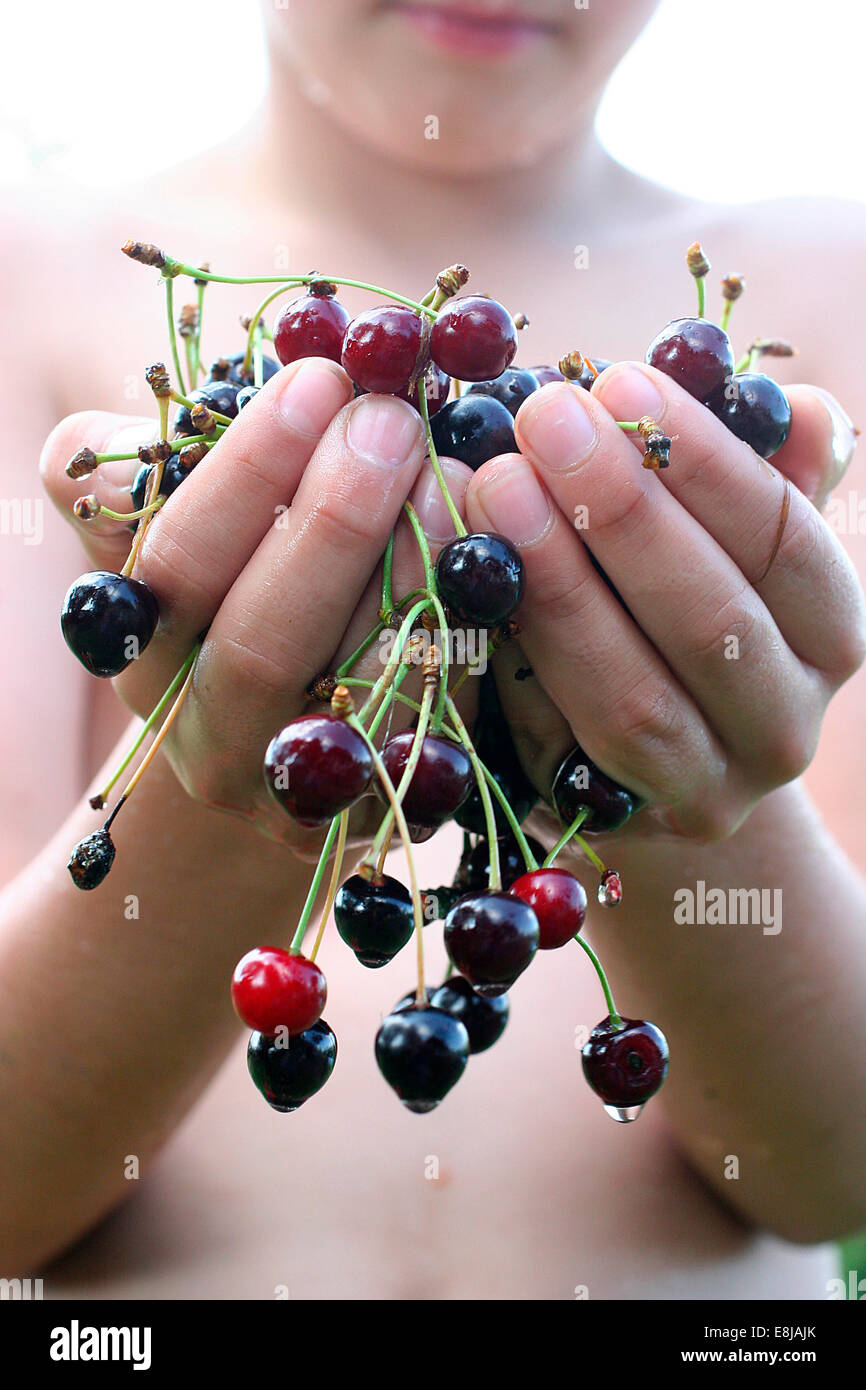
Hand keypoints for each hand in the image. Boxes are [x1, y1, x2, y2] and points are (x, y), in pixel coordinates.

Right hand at [41, 360, 473, 850]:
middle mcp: (206, 737)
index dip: (247, 473)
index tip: (319, 382)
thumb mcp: (157, 536)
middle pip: (263, 643)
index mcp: (139, 651)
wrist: (268, 737)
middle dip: (335, 520)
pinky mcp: (382, 810)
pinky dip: (461, 626)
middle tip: (392, 422)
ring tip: (445, 468)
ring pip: (360, 684)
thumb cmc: (220, 594)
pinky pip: (433, 717)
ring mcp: (294, 792)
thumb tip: (147, 441)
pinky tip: (482, 547)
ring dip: (413, 566)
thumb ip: (138, 477)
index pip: (177, 568)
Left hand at [463, 364, 865, 841]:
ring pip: (631, 700)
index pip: (785, 543)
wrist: (655, 764)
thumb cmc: (686, 609)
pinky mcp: (610, 825)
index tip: (623, 379)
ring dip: (559, 588)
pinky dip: (509, 667)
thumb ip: (770, 478)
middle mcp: (782, 727)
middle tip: (543, 420)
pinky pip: (552, 748)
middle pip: (712, 625)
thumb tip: (805, 412)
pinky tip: (461, 585)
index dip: (706, 461)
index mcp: (829, 636)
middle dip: (622, 513)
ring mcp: (700, 793)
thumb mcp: (736, 541)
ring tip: (492, 485)